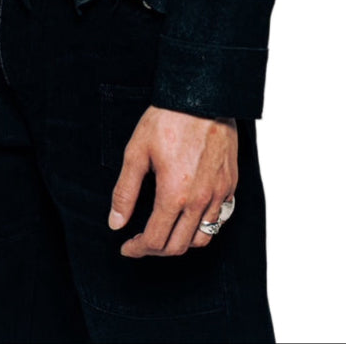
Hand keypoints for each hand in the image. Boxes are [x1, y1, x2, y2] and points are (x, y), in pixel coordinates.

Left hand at [108, 106, 237, 255]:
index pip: (155, 240)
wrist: (203, 94)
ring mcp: (219, 193)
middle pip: (178, 246)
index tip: (126, 246)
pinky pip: (219, 218)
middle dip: (155, 250)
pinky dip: (202, 226)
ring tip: (165, 231)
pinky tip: (188, 215)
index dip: (137, 249)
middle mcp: (199, 200)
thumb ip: (126, 191)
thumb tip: (116, 223)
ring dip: (180, 242)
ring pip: (202, 238)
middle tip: (141, 241)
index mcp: (174, 193)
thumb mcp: (137, 151)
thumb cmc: (168, 118)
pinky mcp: (230, 184)